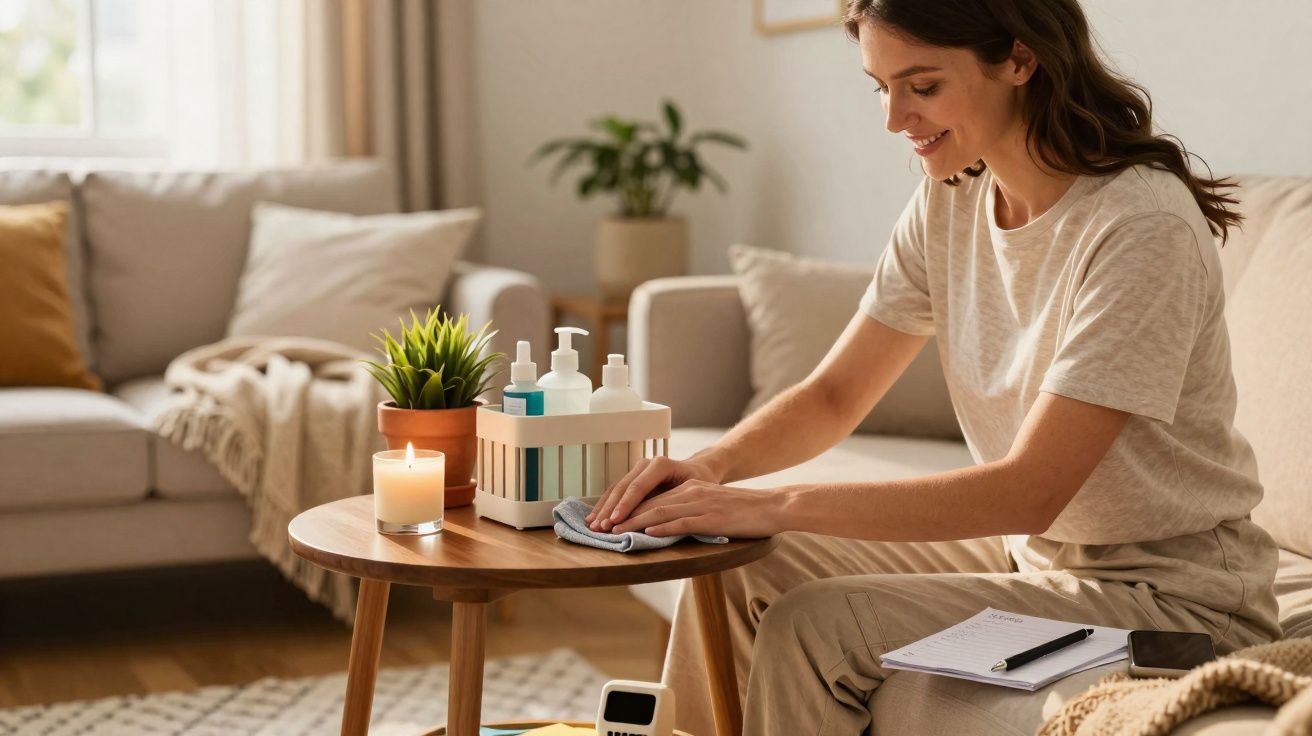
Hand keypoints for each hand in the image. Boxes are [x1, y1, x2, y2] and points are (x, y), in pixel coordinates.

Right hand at [587, 455, 720, 531]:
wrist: (699, 470)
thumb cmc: (700, 482)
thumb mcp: (694, 491)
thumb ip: (675, 503)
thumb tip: (656, 524)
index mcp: (661, 465)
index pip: (638, 486)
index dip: (624, 505)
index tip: (614, 520)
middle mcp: (646, 464)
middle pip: (623, 487)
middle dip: (609, 509)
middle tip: (599, 527)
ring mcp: (637, 469)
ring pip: (616, 489)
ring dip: (603, 508)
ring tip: (592, 525)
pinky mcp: (633, 478)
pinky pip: (616, 491)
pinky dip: (605, 505)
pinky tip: (595, 517)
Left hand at [610, 481, 784, 537]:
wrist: (772, 506)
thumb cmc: (743, 511)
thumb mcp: (711, 506)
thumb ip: (689, 512)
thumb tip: (666, 526)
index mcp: (689, 488)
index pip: (651, 498)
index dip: (627, 509)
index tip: (608, 521)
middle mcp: (691, 492)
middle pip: (649, 503)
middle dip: (622, 516)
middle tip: (601, 528)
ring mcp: (701, 504)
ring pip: (660, 511)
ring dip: (635, 523)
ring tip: (616, 532)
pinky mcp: (711, 518)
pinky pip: (683, 522)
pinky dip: (663, 528)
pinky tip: (649, 534)